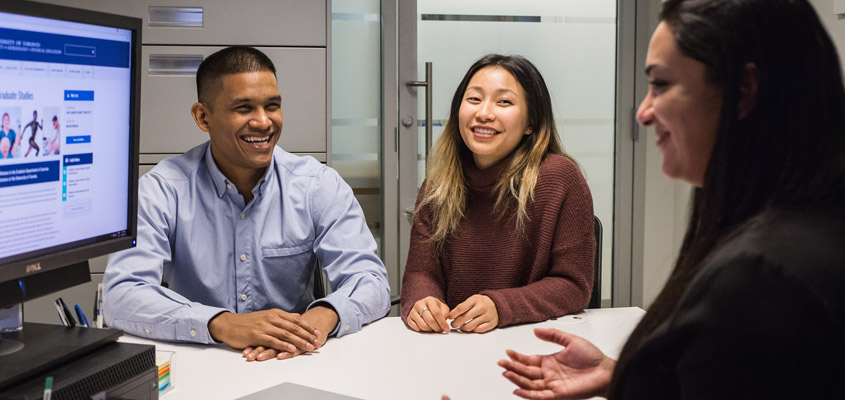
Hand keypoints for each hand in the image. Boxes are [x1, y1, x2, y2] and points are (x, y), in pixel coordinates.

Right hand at [245, 305, 338, 360]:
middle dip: (308, 335)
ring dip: (299, 341)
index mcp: (275, 313)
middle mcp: (272, 318)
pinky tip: (292, 348)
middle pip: (294, 327)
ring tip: (309, 347)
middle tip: (317, 342)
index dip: (308, 327)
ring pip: (286, 334)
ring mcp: (264, 326)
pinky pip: (273, 340)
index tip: (318, 333)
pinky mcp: (257, 335)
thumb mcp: (267, 316)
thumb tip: (297, 316)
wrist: (229, 325)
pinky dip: (284, 345)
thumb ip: (283, 317)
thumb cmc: (248, 322)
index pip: (296, 320)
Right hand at [407, 296, 449, 332]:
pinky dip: (424, 331)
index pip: (436, 312)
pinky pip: (417, 329)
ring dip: (431, 330)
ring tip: (434, 328)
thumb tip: (444, 323)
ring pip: (423, 326)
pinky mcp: (409, 319)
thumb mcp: (443, 308)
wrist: (423, 307)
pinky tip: (427, 327)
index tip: (447, 329)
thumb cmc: (435, 308)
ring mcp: (413, 311)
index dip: (442, 322)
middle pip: (430, 320)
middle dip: (437, 328)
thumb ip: (446, 314)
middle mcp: (419, 304)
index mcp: (429, 300)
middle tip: (440, 330)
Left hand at [448, 294, 497, 332]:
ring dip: (463, 328)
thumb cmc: (481, 303)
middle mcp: (481, 308)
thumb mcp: (472, 300)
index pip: (460, 308)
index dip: (453, 314)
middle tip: (453, 324)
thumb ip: (463, 307)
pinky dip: (473, 330)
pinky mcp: (491, 323)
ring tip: (462, 326)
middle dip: (455, 323)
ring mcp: (487, 316)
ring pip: (470, 326)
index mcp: (475, 300)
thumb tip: (451, 316)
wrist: (497, 304)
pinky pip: (479, 330)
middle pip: (464, 318)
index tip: (449, 317)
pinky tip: (472, 327)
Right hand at [498, 328, 614, 399]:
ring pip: (530, 384)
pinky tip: (519, 389)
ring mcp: (553, 385)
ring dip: (517, 379)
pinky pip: (540, 396)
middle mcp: (549, 374)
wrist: (606, 371)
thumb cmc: (593, 358)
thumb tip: (536, 330)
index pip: (529, 360)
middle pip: (526, 372)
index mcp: (550, 361)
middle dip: (513, 367)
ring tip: (507, 374)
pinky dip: (528, 394)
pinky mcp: (558, 394)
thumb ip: (553, 335)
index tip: (508, 352)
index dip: (517, 357)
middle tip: (501, 363)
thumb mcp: (570, 340)